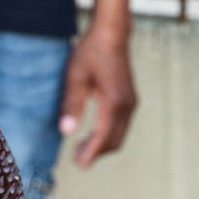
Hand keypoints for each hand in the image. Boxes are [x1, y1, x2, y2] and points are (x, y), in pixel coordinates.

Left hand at [57, 27, 136, 168]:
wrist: (111, 34)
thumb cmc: (90, 52)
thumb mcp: (74, 76)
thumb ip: (72, 104)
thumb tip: (66, 132)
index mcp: (114, 102)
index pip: (103, 138)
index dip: (91, 154)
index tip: (79, 164)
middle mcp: (127, 105)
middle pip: (114, 141)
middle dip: (96, 153)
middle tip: (76, 159)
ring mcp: (131, 102)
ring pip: (119, 134)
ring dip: (102, 145)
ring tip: (81, 149)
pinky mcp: (130, 99)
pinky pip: (121, 125)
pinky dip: (108, 134)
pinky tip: (93, 133)